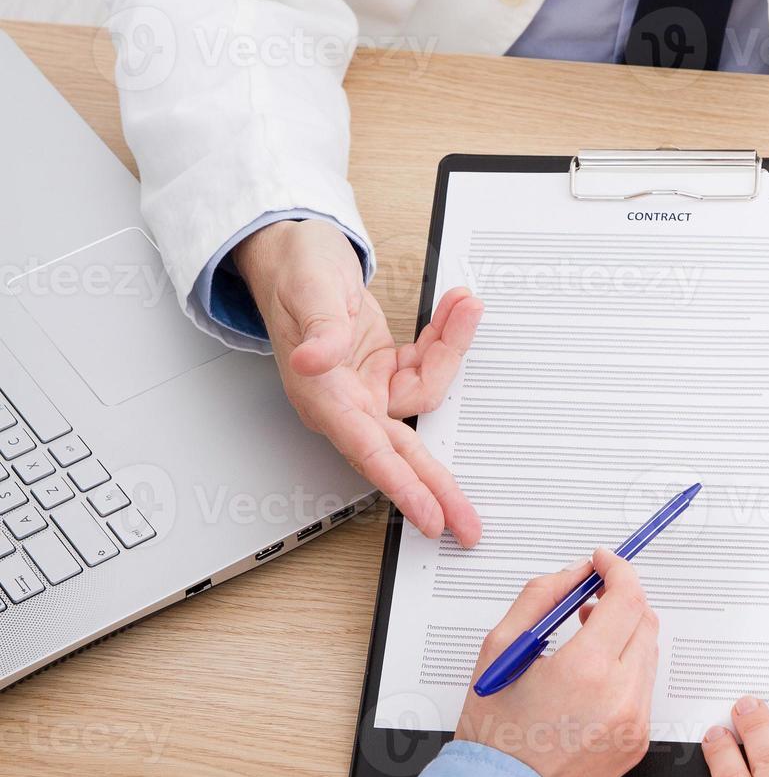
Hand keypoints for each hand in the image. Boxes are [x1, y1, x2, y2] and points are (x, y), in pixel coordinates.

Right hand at [234, 219, 482, 545]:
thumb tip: (314, 361)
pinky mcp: (383, 367)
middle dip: (439, 485)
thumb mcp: (309, 290)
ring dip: (452, 349)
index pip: (368, 451)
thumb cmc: (294, 270)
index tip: (429, 517)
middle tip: (468, 526)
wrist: (291, 250)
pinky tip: (455, 310)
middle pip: (402, 452)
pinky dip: (446, 337)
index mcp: (323, 395)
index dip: (401, 486)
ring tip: (465, 306)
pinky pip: (426, 363)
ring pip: (425, 392)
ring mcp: (367, 386)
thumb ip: (320, 330)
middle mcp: (346, 400)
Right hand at [456, 548, 658, 776]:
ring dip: (624, 634)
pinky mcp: (638, 739)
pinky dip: (625, 669)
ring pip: (648, 653)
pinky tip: (592, 675)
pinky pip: (644, 687)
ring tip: (586, 639)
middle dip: (622, 600)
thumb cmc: (494, 734)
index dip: (617, 570)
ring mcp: (634, 721)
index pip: (627, 598)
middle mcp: (620, 697)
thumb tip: (574, 574)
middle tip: (590, 600)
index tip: (603, 562)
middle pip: (644, 621)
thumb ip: (540, 598)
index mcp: (586, 671)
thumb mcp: (502, 650)